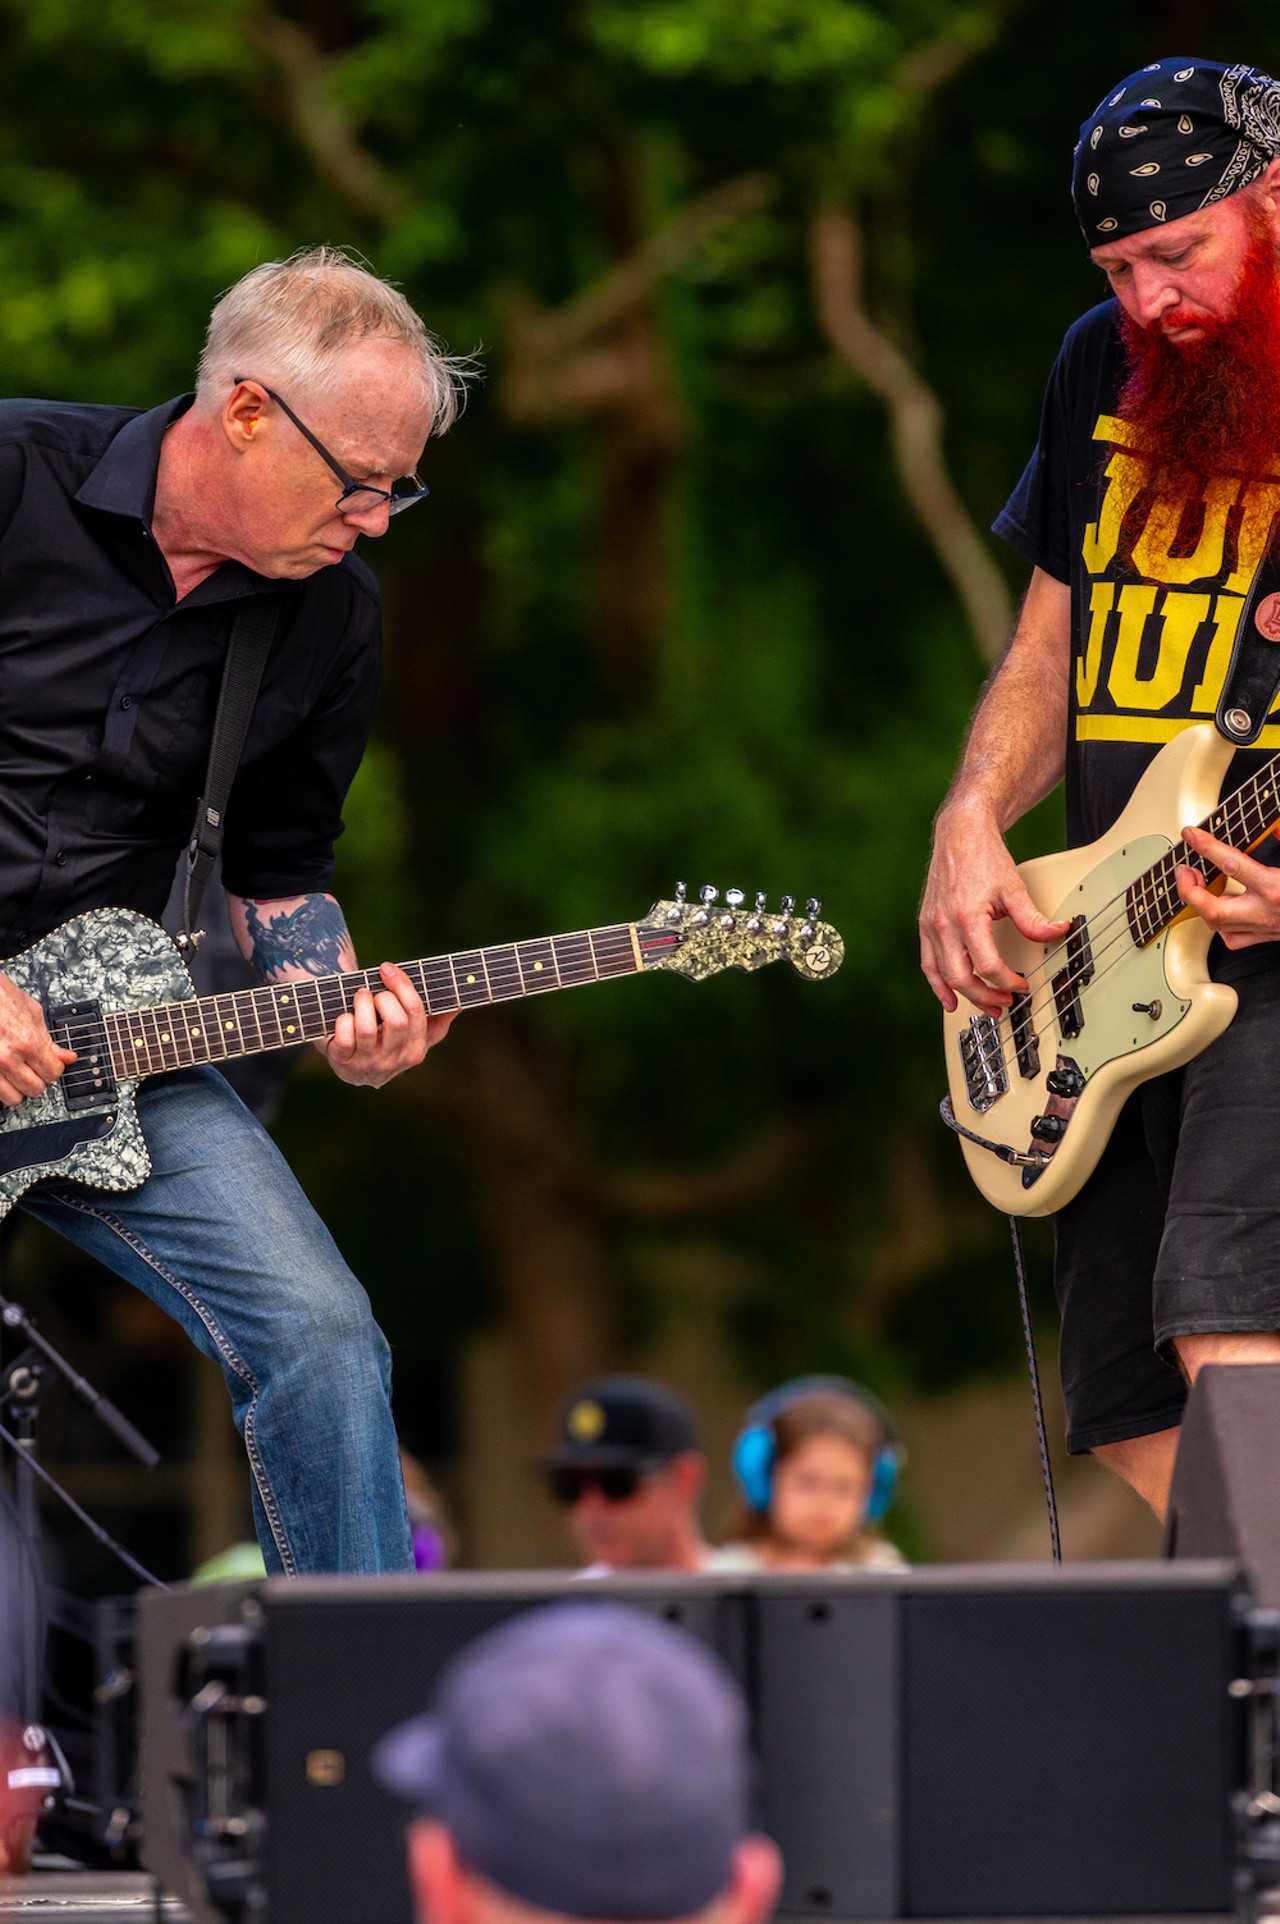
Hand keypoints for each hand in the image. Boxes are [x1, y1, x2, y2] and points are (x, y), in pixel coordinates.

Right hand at [0, 971, 74, 1107]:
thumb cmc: (0, 995)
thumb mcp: (32, 1012)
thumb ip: (49, 1040)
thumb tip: (67, 1057)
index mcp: (27, 1041)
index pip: (53, 1073)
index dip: (55, 1067)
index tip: (51, 1063)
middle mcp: (8, 1058)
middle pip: (35, 1088)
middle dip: (38, 1078)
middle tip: (33, 1066)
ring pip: (13, 1097)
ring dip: (18, 1087)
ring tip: (17, 1072)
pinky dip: (2, 1086)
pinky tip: (4, 1073)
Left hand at [324, 962, 455, 1087]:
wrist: (354, 1068)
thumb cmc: (388, 1039)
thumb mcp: (416, 1033)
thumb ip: (439, 1017)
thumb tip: (462, 998)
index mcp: (417, 1050)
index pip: (416, 1012)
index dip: (401, 985)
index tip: (388, 969)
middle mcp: (395, 1060)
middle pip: (396, 1020)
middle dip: (383, 997)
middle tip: (374, 991)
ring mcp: (368, 1064)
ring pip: (366, 1027)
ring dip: (361, 1003)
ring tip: (360, 997)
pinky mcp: (343, 1063)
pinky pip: (344, 1036)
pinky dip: (343, 1020)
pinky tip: (346, 1018)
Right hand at [920, 805, 1070, 1015]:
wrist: (960, 835)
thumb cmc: (983, 858)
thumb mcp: (1014, 888)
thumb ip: (1033, 918)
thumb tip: (1058, 932)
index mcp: (967, 918)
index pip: (988, 965)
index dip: (1008, 981)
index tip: (1022, 984)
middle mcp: (944, 926)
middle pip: (962, 978)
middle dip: (986, 997)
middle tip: (1005, 1004)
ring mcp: (931, 927)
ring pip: (943, 976)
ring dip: (964, 996)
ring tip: (985, 1007)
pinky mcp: (925, 926)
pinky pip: (928, 964)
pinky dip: (937, 985)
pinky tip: (949, 998)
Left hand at [1176, 825, 1279, 947]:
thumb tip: (1274, 826)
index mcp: (1275, 888)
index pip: (1231, 864)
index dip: (1206, 846)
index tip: (1192, 835)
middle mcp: (1266, 911)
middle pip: (1211, 908)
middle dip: (1188, 889)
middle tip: (1183, 869)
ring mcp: (1264, 928)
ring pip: (1217, 925)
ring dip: (1199, 904)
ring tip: (1195, 883)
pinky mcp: (1267, 937)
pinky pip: (1232, 938)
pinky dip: (1218, 924)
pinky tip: (1218, 909)